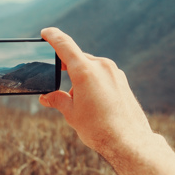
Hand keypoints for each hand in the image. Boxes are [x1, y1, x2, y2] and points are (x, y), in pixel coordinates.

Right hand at [39, 28, 152, 161]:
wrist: (128, 141)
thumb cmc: (98, 128)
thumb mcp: (71, 114)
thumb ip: (57, 100)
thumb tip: (46, 97)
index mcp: (85, 71)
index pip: (64, 45)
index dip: (53, 37)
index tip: (45, 33)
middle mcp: (101, 66)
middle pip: (77, 59)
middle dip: (66, 68)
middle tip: (57, 80)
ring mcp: (114, 72)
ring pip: (91, 68)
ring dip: (81, 78)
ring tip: (79, 102)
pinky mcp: (122, 80)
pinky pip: (103, 75)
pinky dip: (94, 82)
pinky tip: (94, 102)